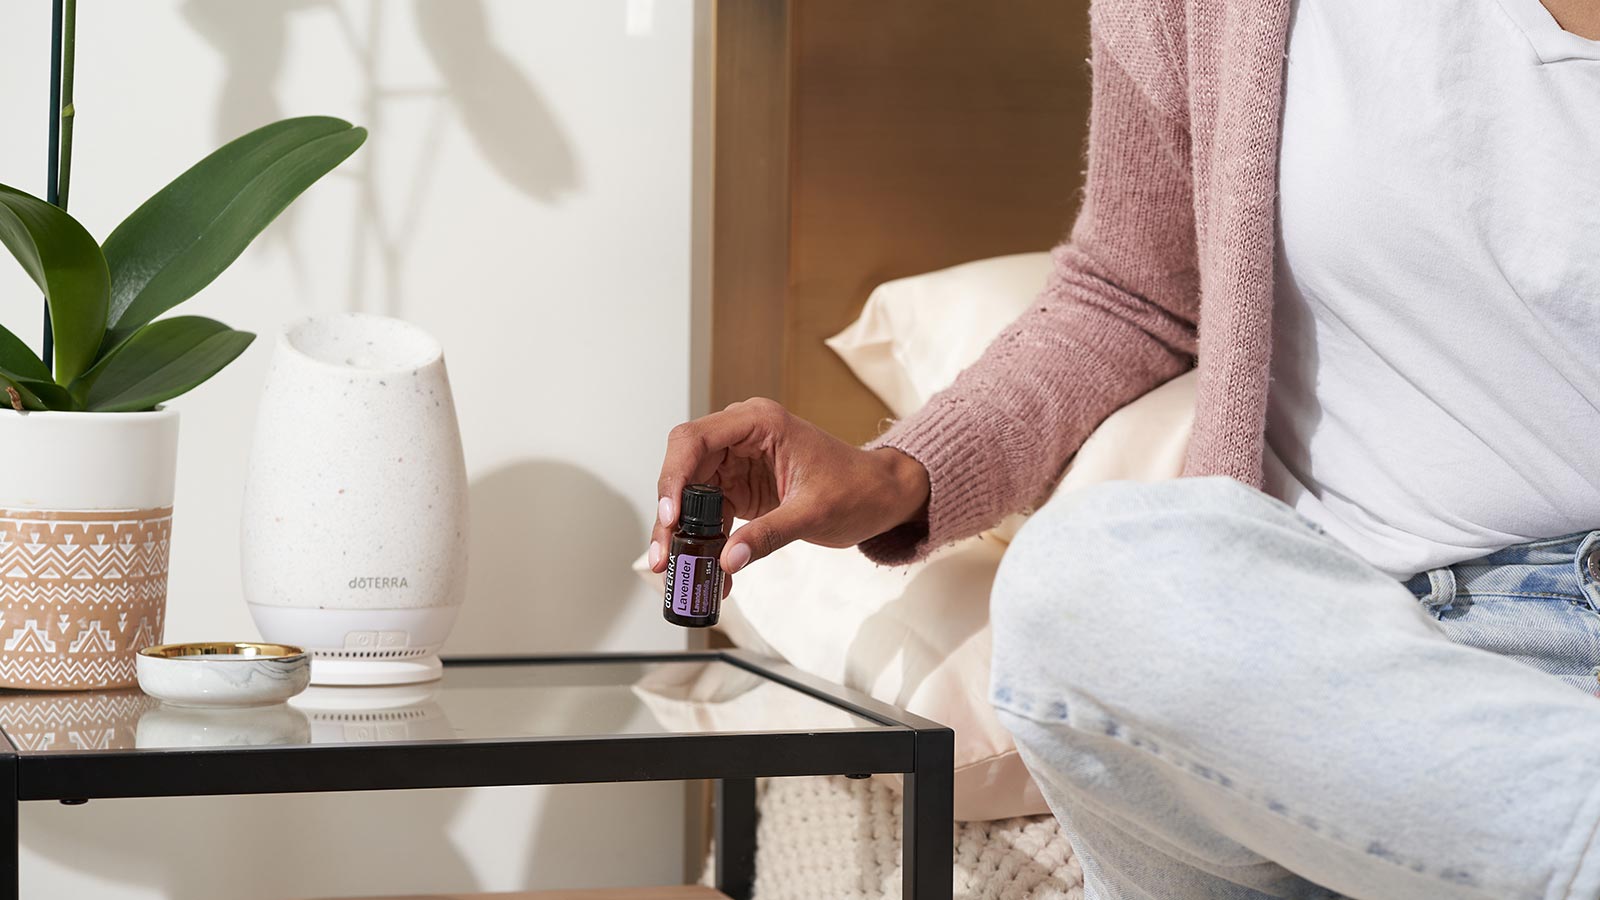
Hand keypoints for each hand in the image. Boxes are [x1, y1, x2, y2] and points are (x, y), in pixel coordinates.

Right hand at [650, 398, 929, 580]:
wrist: (881, 496)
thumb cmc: (857, 488)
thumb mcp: (813, 513)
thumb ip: (768, 535)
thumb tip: (727, 561)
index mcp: (759, 423)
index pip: (695, 439)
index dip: (673, 477)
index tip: (670, 516)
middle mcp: (741, 436)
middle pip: (684, 468)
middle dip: (671, 514)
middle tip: (664, 555)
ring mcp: (737, 462)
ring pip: (690, 496)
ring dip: (683, 534)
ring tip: (680, 571)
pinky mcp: (739, 488)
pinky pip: (710, 515)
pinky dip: (706, 543)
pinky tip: (712, 572)